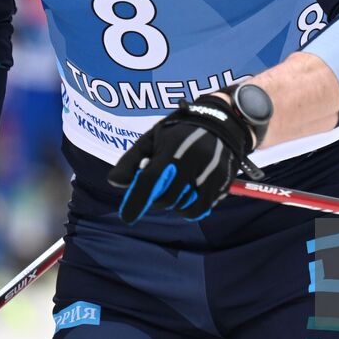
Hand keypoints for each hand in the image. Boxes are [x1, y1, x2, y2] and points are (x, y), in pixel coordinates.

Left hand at [107, 85, 269, 223]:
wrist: (220, 122)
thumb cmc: (179, 132)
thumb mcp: (152, 139)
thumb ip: (131, 160)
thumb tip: (115, 182)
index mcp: (174, 147)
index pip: (151, 179)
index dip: (137, 200)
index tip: (127, 216)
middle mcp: (195, 161)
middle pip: (167, 198)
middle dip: (157, 198)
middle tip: (157, 189)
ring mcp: (212, 174)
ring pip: (184, 207)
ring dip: (174, 204)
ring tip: (175, 188)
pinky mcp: (223, 184)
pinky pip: (201, 209)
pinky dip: (190, 208)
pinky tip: (188, 195)